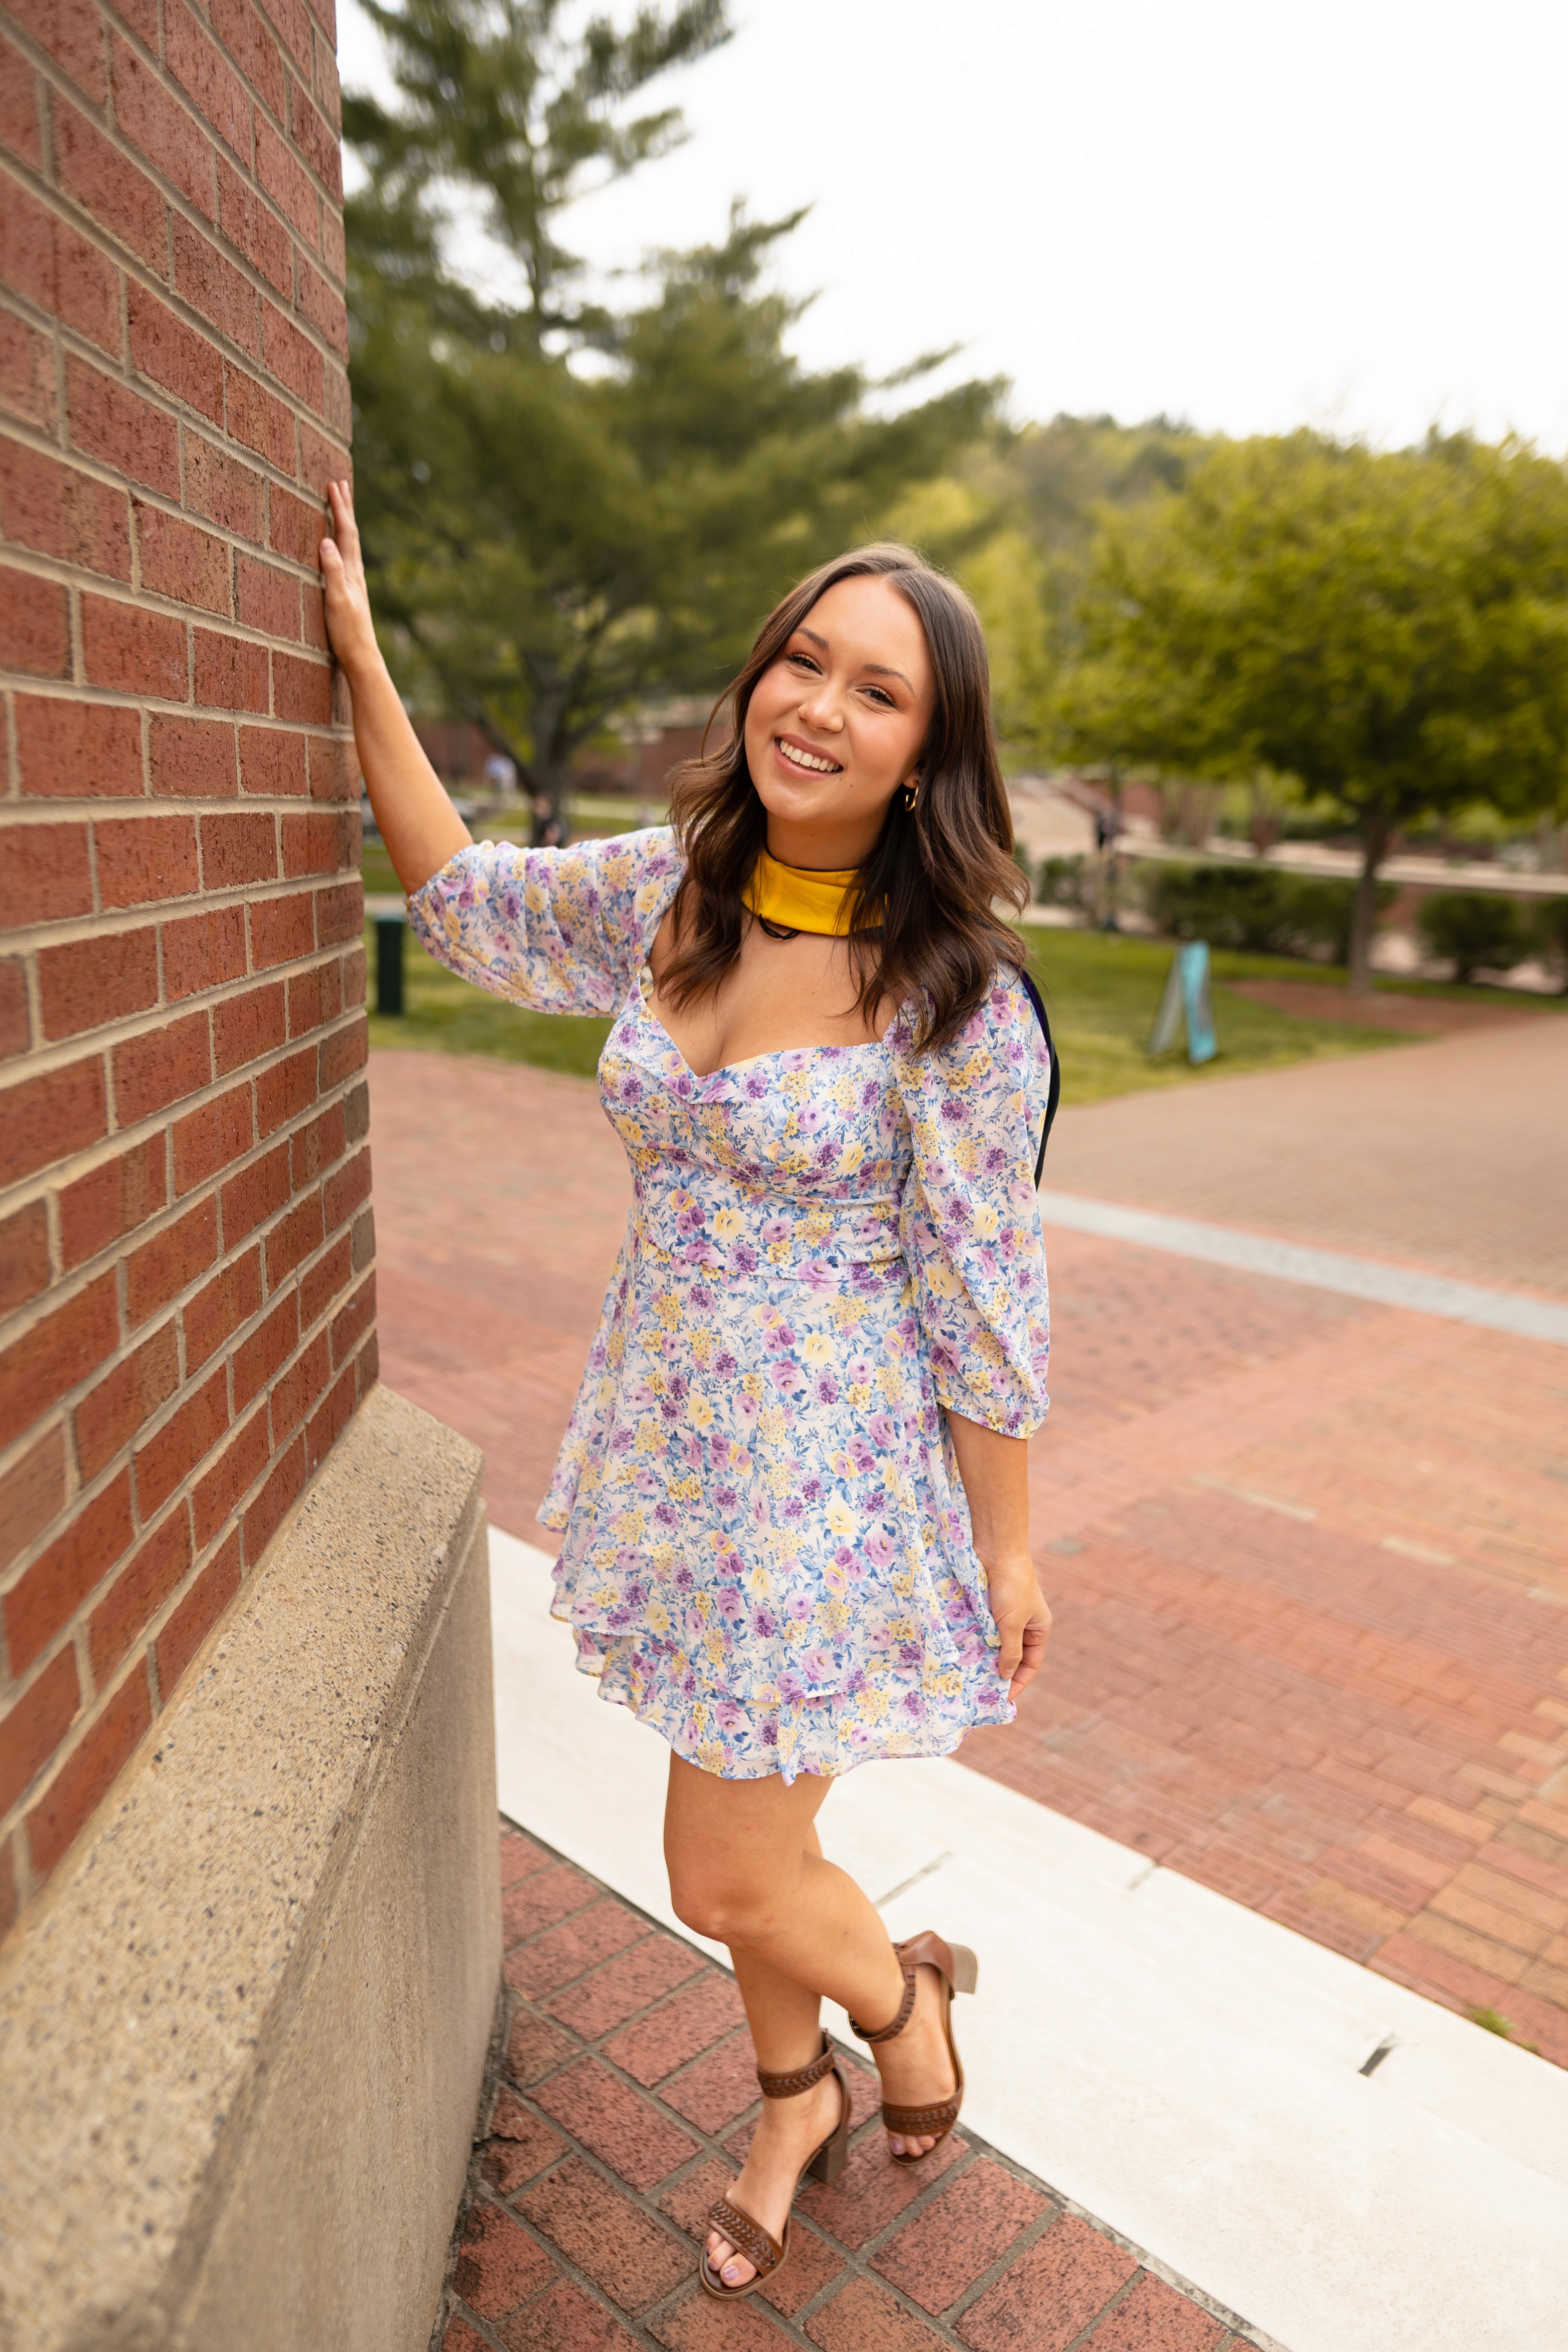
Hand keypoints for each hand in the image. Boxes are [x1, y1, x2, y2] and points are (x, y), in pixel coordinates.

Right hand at [319, 477, 380, 682]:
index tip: (333, 484)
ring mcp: (353, 582)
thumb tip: (326, 541)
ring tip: (341, 507)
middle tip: (341, 484)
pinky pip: (345, 558)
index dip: (340, 508)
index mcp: (352, 571)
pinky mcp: (349, 592)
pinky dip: (341, 543)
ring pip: (349, 544)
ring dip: (344, 523)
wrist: (361, 657)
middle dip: (345, 508)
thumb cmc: (347, 633)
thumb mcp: (337, 600)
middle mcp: (355, 573)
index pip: (346, 532)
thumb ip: (332, 571)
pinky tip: (338, 547)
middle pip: (350, 533)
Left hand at [981, 1550, 1052, 1698]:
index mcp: (1039, 1628)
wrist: (996, 1549)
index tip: (1003, 1698)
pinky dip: (977, 1643)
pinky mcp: (989, 1607)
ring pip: (996, 1644)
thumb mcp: (1012, 1623)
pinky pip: (984, 1631)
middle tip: (982, 1691)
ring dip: (986, 1658)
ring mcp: (1006, 1615)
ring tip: (971, 1677)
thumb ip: (1010, 1651)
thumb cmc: (1011, 1586)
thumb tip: (1007, 1675)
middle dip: (1000, 1672)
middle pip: (1014, 1656)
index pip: (1031, 1664)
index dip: (1019, 1682)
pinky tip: (965, 1654)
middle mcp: (1024, 1623)